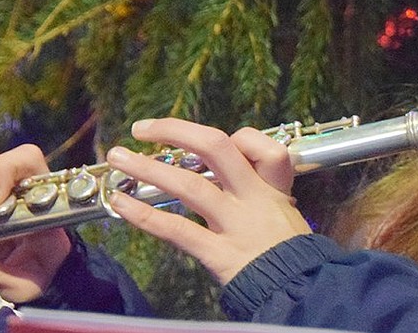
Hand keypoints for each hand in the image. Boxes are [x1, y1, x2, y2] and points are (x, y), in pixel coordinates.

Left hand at [104, 118, 311, 284]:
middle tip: (143, 128)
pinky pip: (177, 229)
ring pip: (189, 185)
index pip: (259, 144)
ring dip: (148, 168)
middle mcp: (253, 197)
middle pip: (215, 148)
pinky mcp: (218, 253)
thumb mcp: (285, 207)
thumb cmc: (289, 249)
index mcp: (272, 184)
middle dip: (175, 131)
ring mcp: (234, 223)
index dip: (238, 137)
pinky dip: (143, 215)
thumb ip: (257, 185)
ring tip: (118, 158)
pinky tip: (121, 203)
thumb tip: (221, 164)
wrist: (298, 289)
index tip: (210, 144)